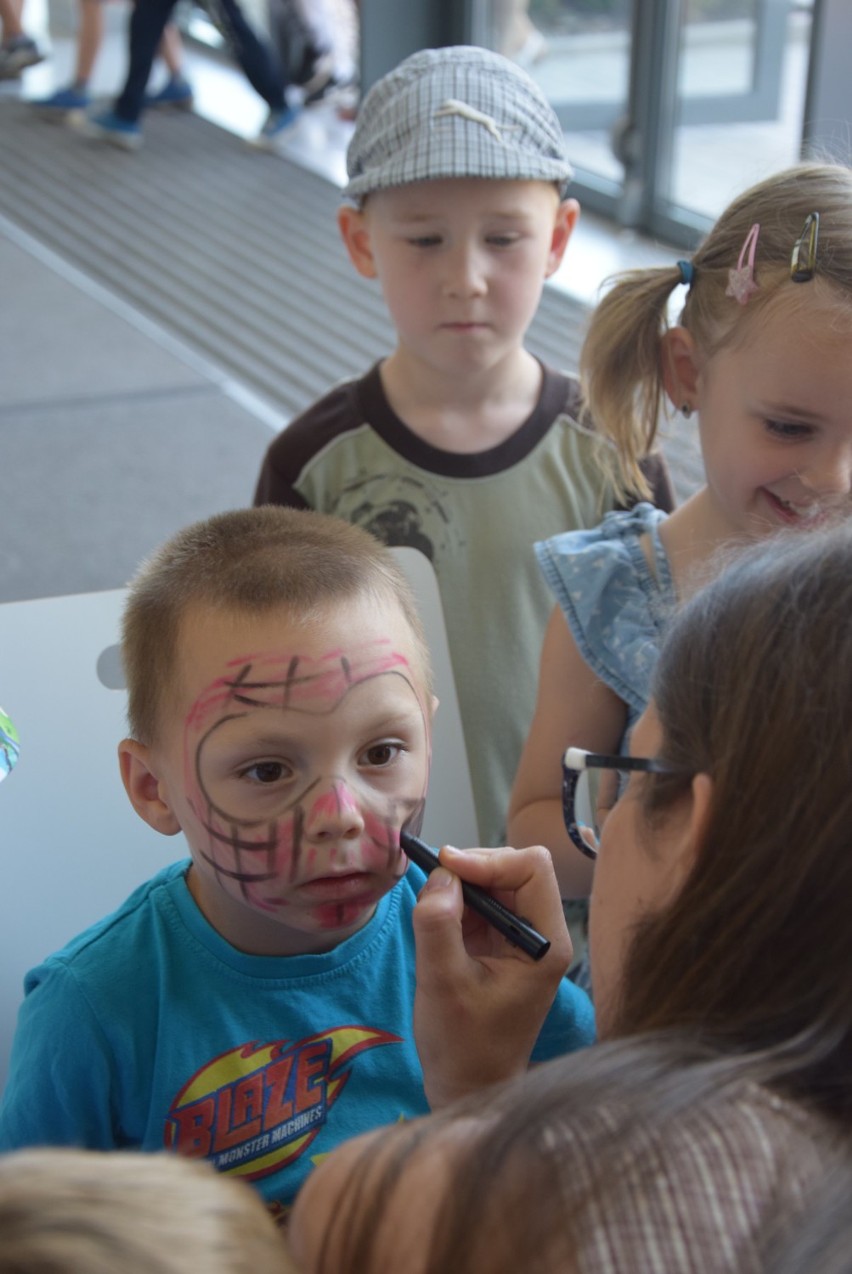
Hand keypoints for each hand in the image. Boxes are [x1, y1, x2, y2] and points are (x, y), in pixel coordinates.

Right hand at [412, 844, 572, 1108]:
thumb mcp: (442, 983)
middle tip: (433, 886)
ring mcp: (522, 939)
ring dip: (461, 886)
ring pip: (497, 882)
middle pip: (515, 869)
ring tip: (431, 909)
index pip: (532, 869)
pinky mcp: (501, 945)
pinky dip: (457, 902)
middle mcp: (543, 935)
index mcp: (546, 944)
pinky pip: (482, 904)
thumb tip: (440, 876)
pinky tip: (437, 921)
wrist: (469, 1088)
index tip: (446, 868)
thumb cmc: (462, 1046)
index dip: (489, 861)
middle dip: (472, 869)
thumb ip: (438, 924)